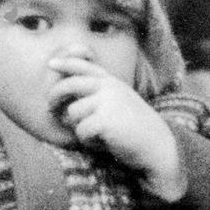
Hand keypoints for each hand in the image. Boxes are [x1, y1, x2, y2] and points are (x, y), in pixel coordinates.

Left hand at [49, 57, 187, 199]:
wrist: (159, 146)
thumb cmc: (137, 130)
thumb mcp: (121, 104)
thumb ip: (101, 96)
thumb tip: (67, 101)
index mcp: (113, 82)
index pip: (86, 66)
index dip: (67, 63)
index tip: (51, 64)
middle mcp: (109, 87)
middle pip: (70, 85)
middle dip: (54, 96)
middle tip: (50, 109)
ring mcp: (107, 101)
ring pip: (73, 113)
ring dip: (80, 128)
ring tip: (98, 135)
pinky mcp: (105, 120)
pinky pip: (81, 131)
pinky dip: (88, 142)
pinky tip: (104, 143)